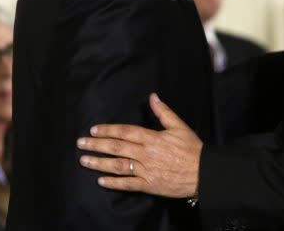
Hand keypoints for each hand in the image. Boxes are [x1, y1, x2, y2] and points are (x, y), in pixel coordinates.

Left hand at [77, 93, 201, 197]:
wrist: (202, 173)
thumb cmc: (192, 149)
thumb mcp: (179, 126)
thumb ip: (164, 112)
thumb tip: (153, 97)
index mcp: (152, 138)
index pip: (125, 132)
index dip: (108, 130)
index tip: (94, 130)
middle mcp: (145, 154)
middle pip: (116, 148)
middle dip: (96, 145)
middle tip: (81, 143)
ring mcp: (145, 171)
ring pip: (117, 166)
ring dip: (99, 163)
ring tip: (84, 160)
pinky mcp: (148, 185)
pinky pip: (127, 184)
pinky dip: (113, 183)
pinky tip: (100, 180)